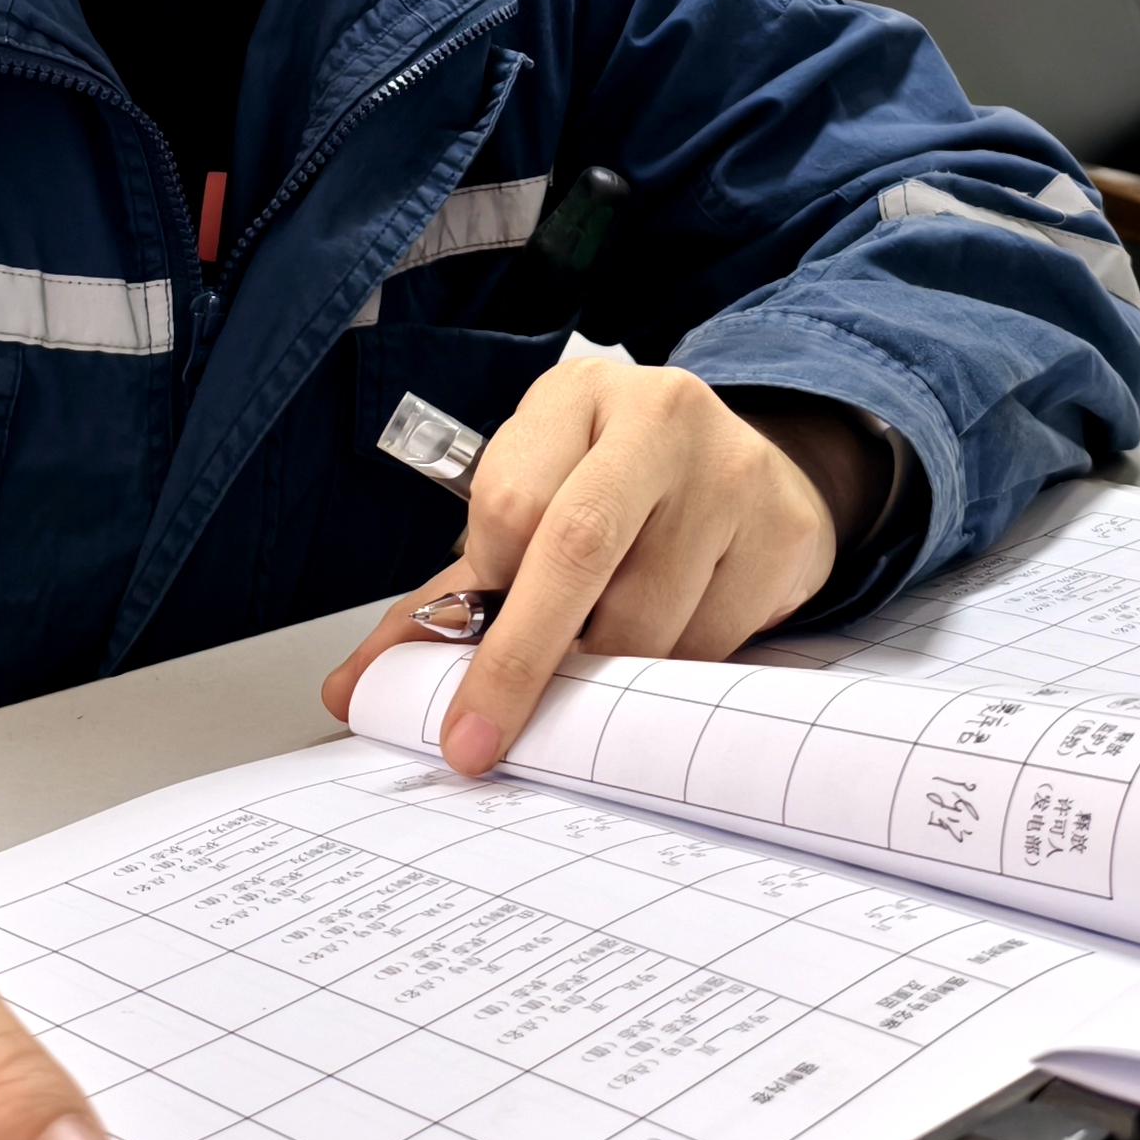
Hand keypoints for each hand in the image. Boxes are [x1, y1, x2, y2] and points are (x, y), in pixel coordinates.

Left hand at [318, 359, 868, 774]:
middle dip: (519, 660)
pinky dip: (676, 673)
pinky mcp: (786, 532)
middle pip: (574, 549)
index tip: (465, 656)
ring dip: (610, 673)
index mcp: (575, 397)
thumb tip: (354, 690)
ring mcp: (733, 470)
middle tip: (478, 742)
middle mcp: (659, 415)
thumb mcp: (530, 511)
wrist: (744, 468)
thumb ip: (443, 598)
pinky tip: (672, 635)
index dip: (488, 593)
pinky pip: (714, 645)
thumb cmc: (615, 494)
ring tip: (605, 652)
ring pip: (647, 620)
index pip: (509, 501)